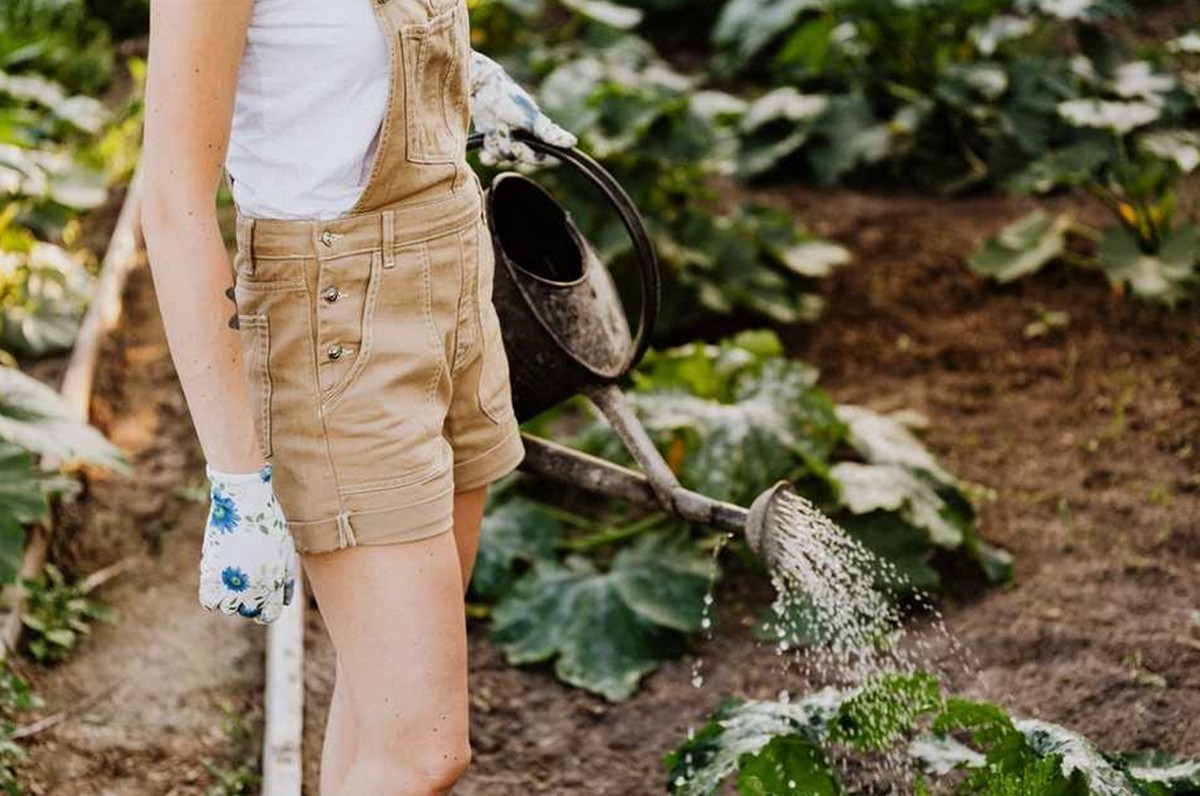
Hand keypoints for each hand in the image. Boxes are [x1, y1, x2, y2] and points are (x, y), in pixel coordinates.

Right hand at [199, 463, 296, 624]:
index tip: (263, 599)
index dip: (266, 609)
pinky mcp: (211, 573)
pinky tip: (218, 580)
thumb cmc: (268, 522)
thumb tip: (285, 600)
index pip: (270, 615)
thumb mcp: (285, 550)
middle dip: (249, 601)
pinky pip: (208, 601)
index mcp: (274, 582)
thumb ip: (286, 578)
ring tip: (233, 578)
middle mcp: (254, 587)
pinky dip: (212, 595)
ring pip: (227, 608)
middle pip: (249, 612)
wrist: (244, 500)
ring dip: (229, 598)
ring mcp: (231, 582)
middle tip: (247, 581)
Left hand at [469, 50, 576, 166]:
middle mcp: (522, 138)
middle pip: (520, 158)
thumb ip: (549, 134)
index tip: (518, 145)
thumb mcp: (530, 118)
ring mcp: (506, 139)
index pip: (539, 156)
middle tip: (505, 134)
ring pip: (505, 157)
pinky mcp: (491, 139)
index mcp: (535, 133)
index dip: (529, 156)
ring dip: (498, 146)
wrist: (482, 88)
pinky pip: (491, 158)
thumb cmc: (509, 100)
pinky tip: (486, 144)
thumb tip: (573, 142)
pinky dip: (488, 155)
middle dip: (512, 149)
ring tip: (495, 128)